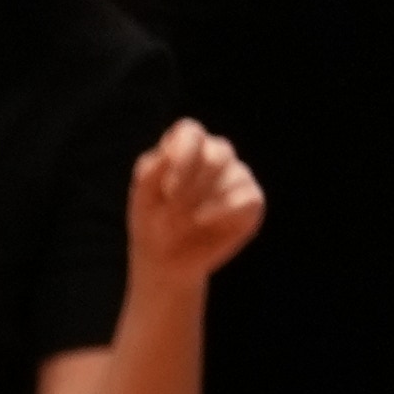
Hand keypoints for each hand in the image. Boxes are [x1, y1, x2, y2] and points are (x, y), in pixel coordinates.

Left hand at [127, 119, 263, 286]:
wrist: (165, 261)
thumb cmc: (151, 223)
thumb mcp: (142, 200)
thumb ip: (150, 172)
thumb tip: (171, 154)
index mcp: (185, 147)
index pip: (190, 131)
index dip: (182, 156)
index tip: (167, 190)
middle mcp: (215, 155)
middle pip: (217, 153)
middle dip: (190, 189)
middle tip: (168, 216)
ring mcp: (237, 175)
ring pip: (233, 175)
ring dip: (202, 205)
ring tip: (182, 224)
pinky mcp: (252, 200)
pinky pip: (247, 198)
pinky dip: (222, 213)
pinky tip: (204, 224)